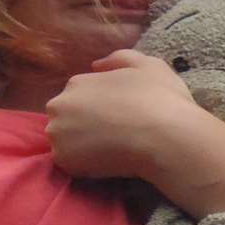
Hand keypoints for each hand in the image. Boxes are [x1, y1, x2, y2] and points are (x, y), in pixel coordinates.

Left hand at [45, 49, 200, 179]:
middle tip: (115, 135)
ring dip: (83, 146)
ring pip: (67, 141)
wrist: (166, 138)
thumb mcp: (148, 65)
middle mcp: (59, 105)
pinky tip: (108, 162)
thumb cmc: (160, 99)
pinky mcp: (63, 159)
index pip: (79, 97)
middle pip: (67, 118)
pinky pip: (71, 163)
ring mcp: (58, 133)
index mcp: (77, 83)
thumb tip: (96, 66)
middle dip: (85, 125)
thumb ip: (119, 59)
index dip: (99, 108)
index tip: (119, 117)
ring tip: (112, 150)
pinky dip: (86, 165)